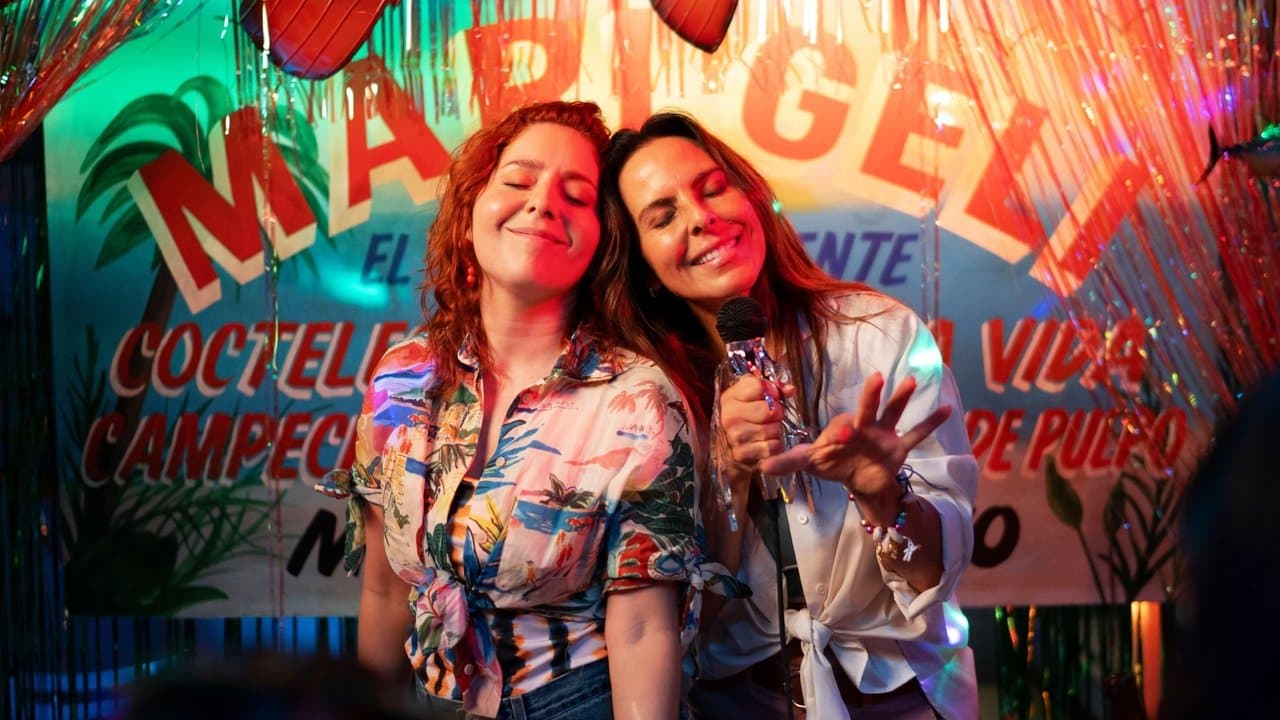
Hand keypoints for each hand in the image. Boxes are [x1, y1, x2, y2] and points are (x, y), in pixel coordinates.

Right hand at [717, 373, 794, 484]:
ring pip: (773, 429)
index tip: (772, 397)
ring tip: (768, 429)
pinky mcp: (742, 454)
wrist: (729, 447)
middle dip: (777, 413)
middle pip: (770, 410)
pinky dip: (775, 445)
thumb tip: (790, 389)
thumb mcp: (753, 397)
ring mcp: (734, 436)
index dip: (772, 391)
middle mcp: (729, 416)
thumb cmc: (745, 418)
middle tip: (773, 416)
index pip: (759, 387)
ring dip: (776, 430)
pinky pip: (773, 447)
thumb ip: (773, 388)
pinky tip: (766, 442)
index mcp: (730, 397)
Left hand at [759, 373, 950, 522]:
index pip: (841, 426)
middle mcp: (864, 426)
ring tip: (912, 380)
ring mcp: (884, 435)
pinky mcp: (899, 448)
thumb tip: (760, 465)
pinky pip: (916, 434)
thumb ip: (789, 462)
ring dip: (902, 399)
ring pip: (894, 414)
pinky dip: (930, 423)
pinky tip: (946, 408)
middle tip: (876, 379)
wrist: (861, 480)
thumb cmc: (834, 464)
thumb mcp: (811, 462)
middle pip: (867, 408)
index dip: (841, 431)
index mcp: (842, 430)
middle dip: (871, 396)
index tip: (842, 434)